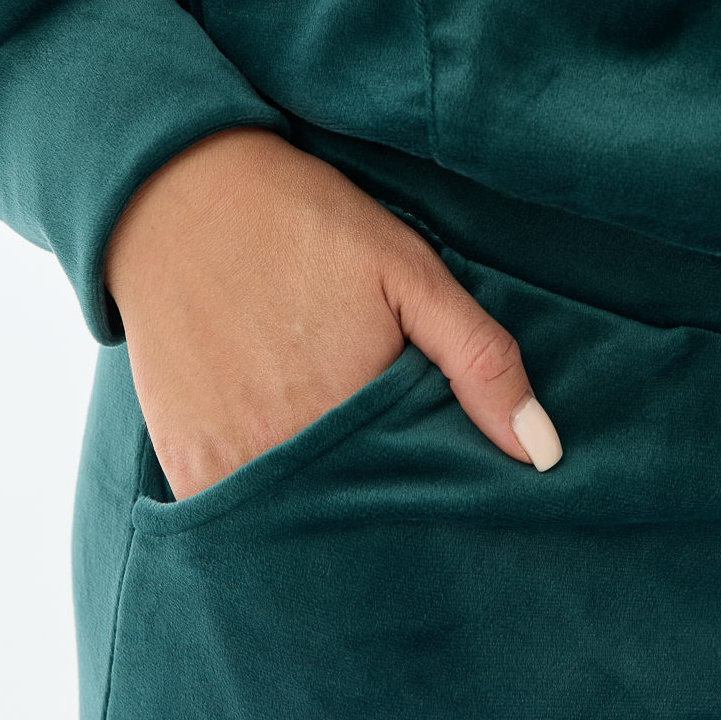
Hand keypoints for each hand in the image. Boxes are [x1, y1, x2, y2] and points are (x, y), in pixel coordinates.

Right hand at [103, 127, 561, 498]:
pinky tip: (280, 454)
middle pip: (355, 519)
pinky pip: (234, 516)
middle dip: (381, 512)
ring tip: (334, 460)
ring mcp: (228, 466)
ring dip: (322, 512)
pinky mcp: (183, 462)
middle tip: (388, 468)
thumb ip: (479, 358)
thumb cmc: (306, 225)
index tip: (446, 487)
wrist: (179, 192)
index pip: (417, 498)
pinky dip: (263, 503)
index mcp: (354, 414)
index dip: (436, 496)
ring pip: (296, 527)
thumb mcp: (409, 271)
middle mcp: (287, 456)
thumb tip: (541, 452)